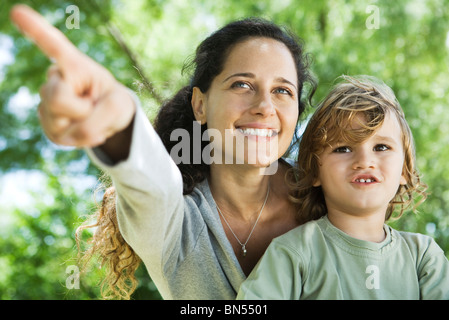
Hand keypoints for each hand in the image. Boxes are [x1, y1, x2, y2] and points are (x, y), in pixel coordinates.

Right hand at [10, 5, 135, 155]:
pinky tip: (85, 129)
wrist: (111, 119)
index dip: (35, 30)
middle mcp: (56, 79)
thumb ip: (100, 116)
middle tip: (94, 107)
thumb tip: (75, 131)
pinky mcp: (48, 122)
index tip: (17, 11)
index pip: (53, 46)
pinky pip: (60, 138)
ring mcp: (47, 101)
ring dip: (83, 128)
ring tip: (90, 117)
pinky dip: (79, 139)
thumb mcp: (120, 107)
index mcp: (75, 66)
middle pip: (55, 99)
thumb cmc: (115, 104)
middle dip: (81, 111)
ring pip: (58, 122)